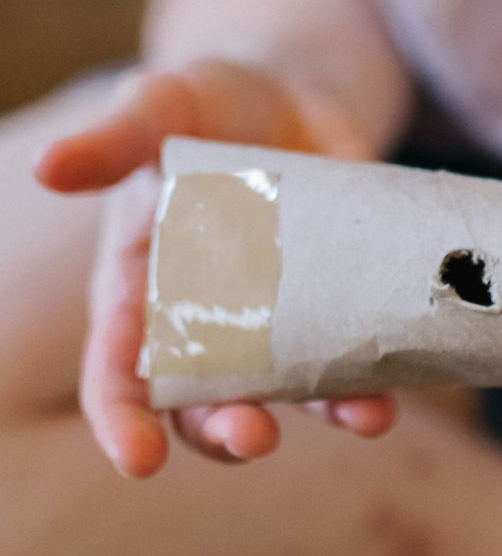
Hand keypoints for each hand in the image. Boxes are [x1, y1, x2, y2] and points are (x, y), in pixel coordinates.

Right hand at [36, 59, 398, 477]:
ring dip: (326, 414)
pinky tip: (397, 390)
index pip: (119, 373)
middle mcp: (206, 323)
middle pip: (205, 402)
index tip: (139, 463)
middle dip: (226, 430)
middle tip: (254, 437)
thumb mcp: (158, 107)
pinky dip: (377, 380)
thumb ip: (112, 141)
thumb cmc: (204, 104)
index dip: (124, 421)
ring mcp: (278, 322)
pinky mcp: (338, 306)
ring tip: (365, 419)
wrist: (292, 92)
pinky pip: (355, 360)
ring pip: (292, 393)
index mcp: (142, 290)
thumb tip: (49, 166)